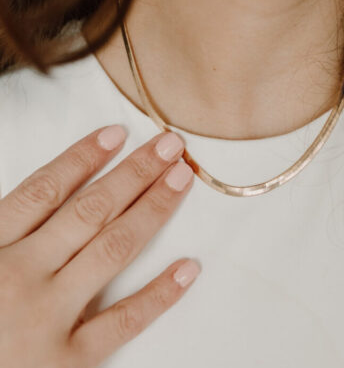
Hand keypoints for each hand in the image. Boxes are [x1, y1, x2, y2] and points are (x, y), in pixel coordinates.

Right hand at [0, 125, 199, 367]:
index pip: (45, 191)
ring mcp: (44, 320)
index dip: (83, 158)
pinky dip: (159, 294)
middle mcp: (18, 278)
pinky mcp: (67, 364)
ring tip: (181, 180)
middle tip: (170, 144)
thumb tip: (38, 194)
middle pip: (90, 210)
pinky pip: (123, 322)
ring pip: (113, 249)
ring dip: (153, 210)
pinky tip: (189, 267)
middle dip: (134, 173)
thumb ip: (4, 230)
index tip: (118, 133)